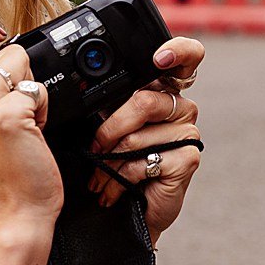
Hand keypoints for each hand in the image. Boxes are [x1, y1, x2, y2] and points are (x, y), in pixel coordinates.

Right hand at [0, 14, 60, 236]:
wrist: (16, 213)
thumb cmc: (5, 172)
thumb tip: (2, 52)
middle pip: (2, 52)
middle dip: (20, 76)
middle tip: (18, 113)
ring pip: (21, 63)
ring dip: (32, 91)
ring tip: (25, 125)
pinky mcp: (6, 115)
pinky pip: (36, 88)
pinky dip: (43, 108)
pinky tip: (33, 133)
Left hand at [88, 36, 205, 234]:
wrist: (125, 213)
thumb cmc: (113, 166)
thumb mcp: (104, 126)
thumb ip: (105, 101)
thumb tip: (76, 85)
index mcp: (161, 90)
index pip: (185, 58)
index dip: (178, 51)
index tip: (159, 58)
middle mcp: (179, 107)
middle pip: (145, 100)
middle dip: (109, 129)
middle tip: (96, 149)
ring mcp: (187, 132)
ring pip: (139, 134)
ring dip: (109, 160)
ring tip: (99, 177)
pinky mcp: (189, 158)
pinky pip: (145, 160)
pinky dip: (119, 178)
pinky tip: (113, 190)